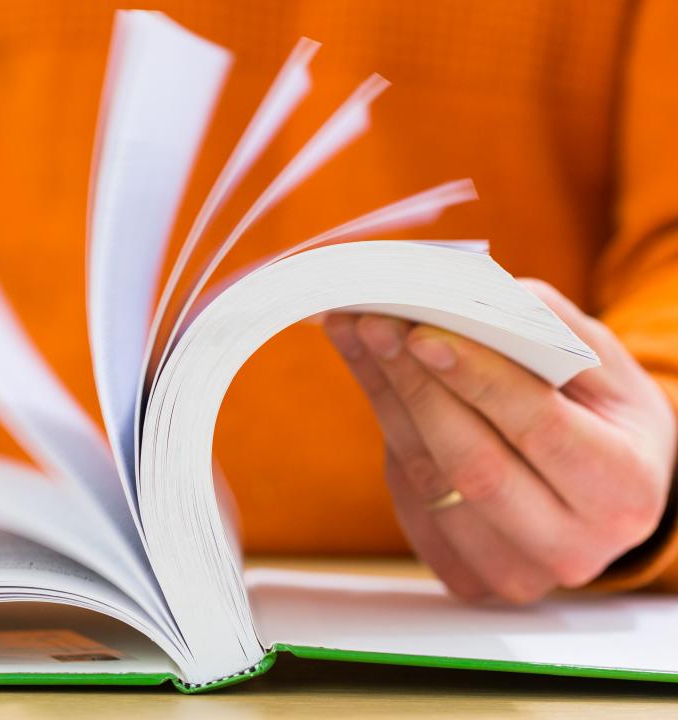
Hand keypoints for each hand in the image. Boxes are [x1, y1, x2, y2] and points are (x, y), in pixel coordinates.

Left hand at [323, 279, 675, 602]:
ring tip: (359, 336)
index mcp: (624, 490)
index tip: (424, 332)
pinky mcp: (465, 577)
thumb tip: (467, 296)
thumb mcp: (601, 364)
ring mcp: (515, 572)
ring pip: (429, 482)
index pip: (540, 430)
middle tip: (376, 324)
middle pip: (472, 463)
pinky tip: (371, 376)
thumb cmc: (603, 415)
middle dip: (417, 386)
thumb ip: (545, 329)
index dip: (478, 378)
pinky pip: (410, 502)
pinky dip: (387, 432)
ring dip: (387, 400)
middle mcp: (573, 546)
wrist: (605, 490)